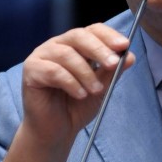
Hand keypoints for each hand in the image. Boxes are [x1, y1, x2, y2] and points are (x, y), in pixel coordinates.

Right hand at [20, 23, 134, 143]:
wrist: (56, 131)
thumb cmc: (76, 106)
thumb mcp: (101, 87)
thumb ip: (112, 71)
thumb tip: (130, 55)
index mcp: (75, 45)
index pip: (92, 30)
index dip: (108, 36)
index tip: (124, 45)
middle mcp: (57, 46)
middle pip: (78, 36)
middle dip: (99, 49)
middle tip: (113, 64)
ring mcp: (41, 56)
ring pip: (66, 54)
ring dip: (85, 73)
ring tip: (95, 90)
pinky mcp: (31, 71)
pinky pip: (53, 71)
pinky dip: (71, 82)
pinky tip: (80, 95)